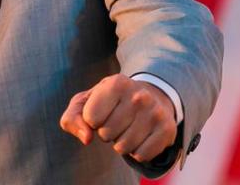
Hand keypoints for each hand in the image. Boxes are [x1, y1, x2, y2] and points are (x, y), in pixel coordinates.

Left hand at [60, 75, 176, 162]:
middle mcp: (139, 96)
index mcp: (117, 83)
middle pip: (106, 134)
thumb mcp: (86, 102)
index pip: (91, 118)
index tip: (102, 111)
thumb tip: (86, 138)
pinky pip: (141, 156)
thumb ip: (72, 118)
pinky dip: (137, 152)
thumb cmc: (109, 101)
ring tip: (128, 127)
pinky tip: (141, 136)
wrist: (149, 96)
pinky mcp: (168, 130)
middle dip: (107, 132)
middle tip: (117, 119)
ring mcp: (155, 112)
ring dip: (121, 143)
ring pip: (123, 148)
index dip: (92, 120)